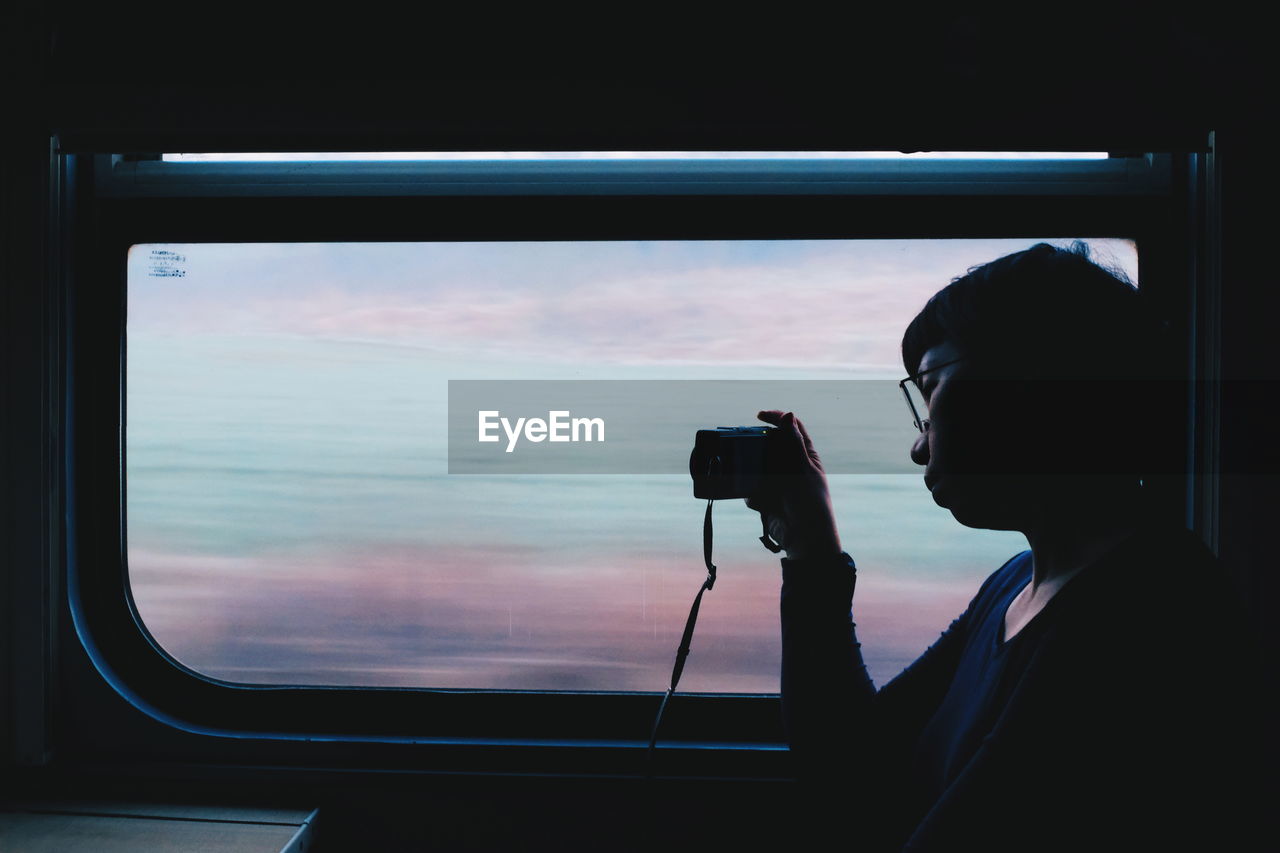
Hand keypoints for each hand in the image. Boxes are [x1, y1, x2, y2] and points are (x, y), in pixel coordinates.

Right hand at [744, 410, 841, 560]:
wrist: (804, 540)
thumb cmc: (811, 503)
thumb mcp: (802, 470)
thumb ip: (793, 443)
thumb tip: (789, 415)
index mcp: (805, 455)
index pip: (791, 428)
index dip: (776, 418)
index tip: (759, 415)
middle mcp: (791, 465)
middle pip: (769, 446)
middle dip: (758, 449)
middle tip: (747, 448)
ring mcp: (778, 482)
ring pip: (757, 468)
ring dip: (754, 475)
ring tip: (760, 484)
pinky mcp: (767, 497)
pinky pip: (752, 489)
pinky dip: (754, 496)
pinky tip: (764, 505)